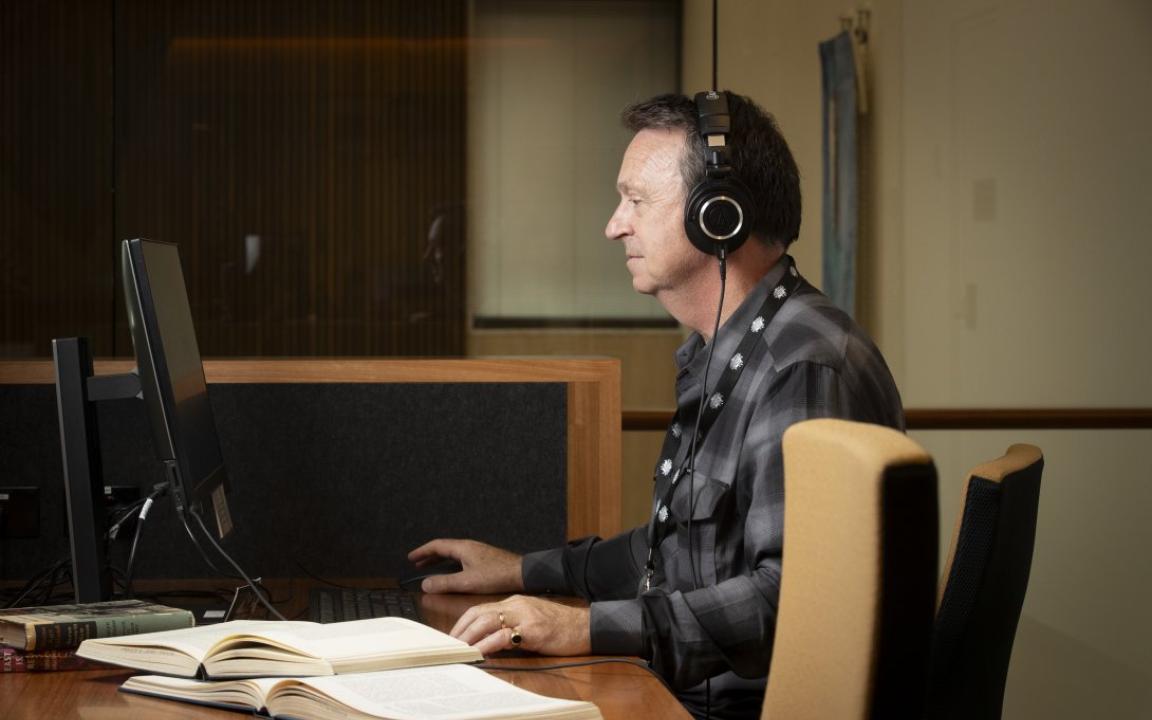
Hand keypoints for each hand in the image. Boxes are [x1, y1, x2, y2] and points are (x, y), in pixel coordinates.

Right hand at [407, 538, 524, 593]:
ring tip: (430, 568)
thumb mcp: (467, 582)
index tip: (411, 558)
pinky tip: (453, 573)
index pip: (437, 546)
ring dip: (440, 560)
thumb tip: (425, 584)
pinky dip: (451, 564)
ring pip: (453, 553)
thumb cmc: (497, 575)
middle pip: (444, 548)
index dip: (422, 552)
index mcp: (463, 548)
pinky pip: (461, 558)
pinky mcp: (484, 559)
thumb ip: (445, 583)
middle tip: (417, 563)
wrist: (522, 573)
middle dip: (429, 556)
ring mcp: (477, 552)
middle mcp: (469, 546)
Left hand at [451, 595, 590, 656]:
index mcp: (515, 601)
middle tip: (450, 646)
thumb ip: (512, 625)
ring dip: (469, 637)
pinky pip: (504, 636)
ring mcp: (524, 616)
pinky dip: (488, 645)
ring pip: (487, 621)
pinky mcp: (533, 630)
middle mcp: (516, 605)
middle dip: (460, 630)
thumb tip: (490, 640)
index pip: (480, 608)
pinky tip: (481, 653)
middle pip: (478, 613)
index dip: (463, 623)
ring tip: (459, 650)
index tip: (454, 637)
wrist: (586, 625)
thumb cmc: (561, 626)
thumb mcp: (532, 620)